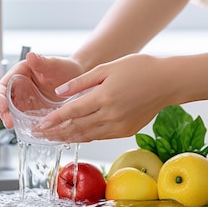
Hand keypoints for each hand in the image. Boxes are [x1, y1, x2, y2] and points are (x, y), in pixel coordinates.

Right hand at [0, 52, 83, 128]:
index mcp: (20, 72)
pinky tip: (26, 128)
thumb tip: (30, 56)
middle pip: (5, 100)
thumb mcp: (54, 64)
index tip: (3, 106)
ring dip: (11, 119)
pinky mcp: (32, 109)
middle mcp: (20, 85)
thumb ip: (42, 61)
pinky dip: (22, 123)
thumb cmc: (65, 68)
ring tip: (14, 128)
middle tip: (8, 122)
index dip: (0, 96)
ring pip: (12, 110)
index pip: (3, 84)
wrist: (78, 81)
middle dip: (4, 112)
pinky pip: (23, 117)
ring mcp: (26, 98)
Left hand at [34, 54, 171, 142]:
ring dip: (69, 137)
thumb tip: (60, 93)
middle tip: (40, 135)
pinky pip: (101, 136)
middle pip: (76, 127)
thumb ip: (82, 82)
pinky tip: (76, 136)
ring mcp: (119, 126)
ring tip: (53, 138)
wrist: (168, 81)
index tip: (40, 125)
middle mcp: (111, 115)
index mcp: (104, 97)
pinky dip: (86, 137)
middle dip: (56, 132)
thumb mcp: (107, 68)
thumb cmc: (140, 68)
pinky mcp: (126, 131)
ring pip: (88, 135)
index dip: (54, 120)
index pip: (71, 112)